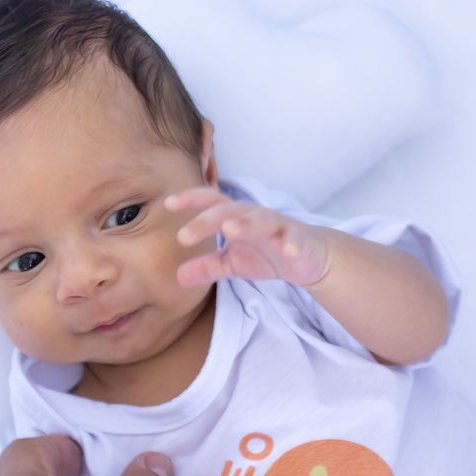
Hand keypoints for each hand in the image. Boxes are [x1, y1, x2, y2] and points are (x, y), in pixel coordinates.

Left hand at [169, 187, 330, 287]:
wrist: (308, 258)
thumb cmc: (268, 253)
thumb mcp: (233, 263)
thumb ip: (207, 267)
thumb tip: (178, 277)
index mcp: (236, 217)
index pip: (209, 203)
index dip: (189, 199)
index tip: (167, 203)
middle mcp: (254, 216)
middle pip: (228, 210)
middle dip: (206, 221)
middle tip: (184, 236)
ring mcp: (277, 227)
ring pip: (260, 220)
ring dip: (245, 223)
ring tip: (229, 230)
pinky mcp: (298, 240)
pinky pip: (294, 240)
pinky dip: (291, 244)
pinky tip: (287, 251)